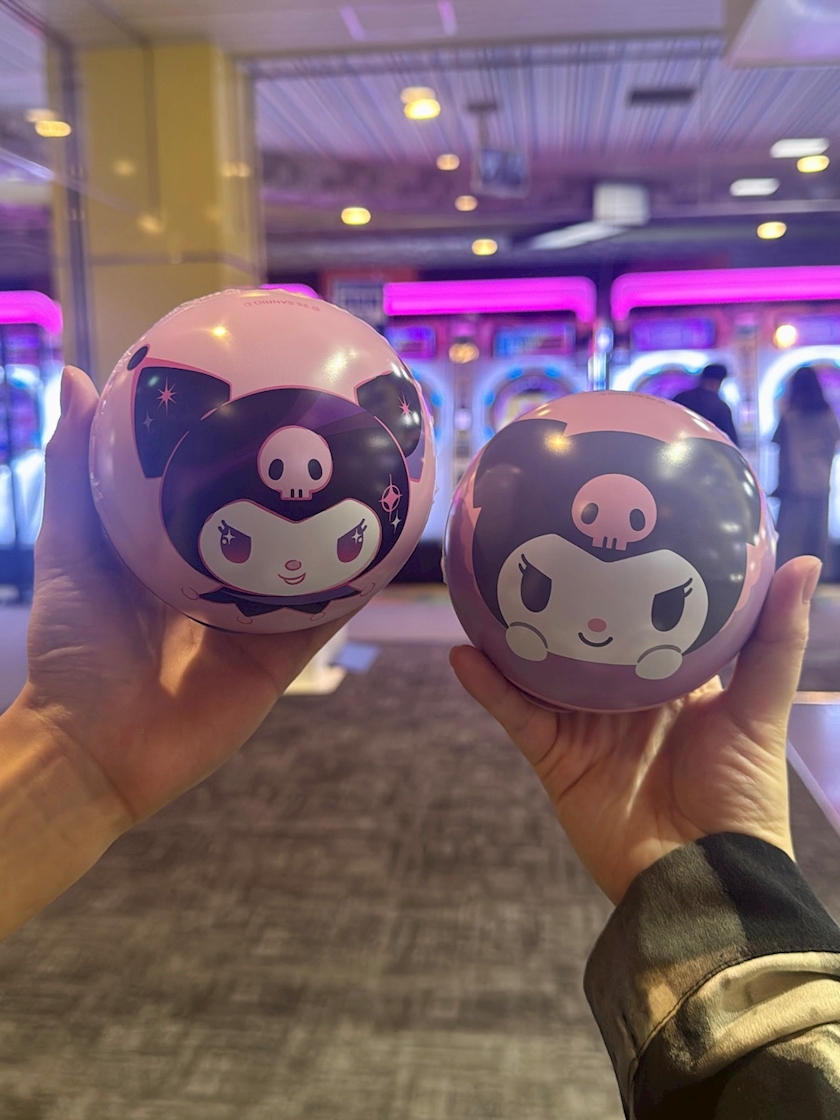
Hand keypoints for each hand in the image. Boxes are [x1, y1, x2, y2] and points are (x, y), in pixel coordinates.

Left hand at [15, 365, 346, 828]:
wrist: (93, 747)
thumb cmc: (72, 648)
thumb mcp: (71, 546)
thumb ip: (76, 470)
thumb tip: (75, 374)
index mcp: (179, 550)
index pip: (222, 484)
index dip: (246, 443)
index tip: (270, 390)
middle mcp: (226, 580)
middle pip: (278, 521)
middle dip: (310, 481)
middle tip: (342, 424)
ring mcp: (257, 621)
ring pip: (312, 566)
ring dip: (347, 529)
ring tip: (385, 474)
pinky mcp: (280, 659)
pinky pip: (326, 617)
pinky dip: (355, 585)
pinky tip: (386, 545)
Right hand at [450, 556, 819, 904]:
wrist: (703, 877)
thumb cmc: (741, 793)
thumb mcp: (759, 709)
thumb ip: (774, 640)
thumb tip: (803, 562)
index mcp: (666, 677)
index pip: (638, 617)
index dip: (620, 578)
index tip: (603, 530)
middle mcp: (619, 694)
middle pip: (578, 637)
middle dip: (556, 598)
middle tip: (529, 543)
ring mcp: (582, 724)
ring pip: (537, 669)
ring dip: (510, 634)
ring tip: (483, 585)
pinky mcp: (554, 756)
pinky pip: (516, 715)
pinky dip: (489, 688)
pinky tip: (464, 653)